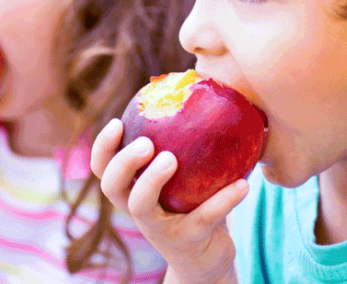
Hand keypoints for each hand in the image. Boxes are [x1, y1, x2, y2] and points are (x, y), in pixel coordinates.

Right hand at [91, 119, 247, 283]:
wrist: (206, 260)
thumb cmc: (194, 205)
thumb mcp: (184, 178)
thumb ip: (185, 143)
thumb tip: (205, 86)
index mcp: (132, 190)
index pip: (102, 168)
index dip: (103, 146)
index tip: (118, 122)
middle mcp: (138, 211)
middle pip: (111, 186)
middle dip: (123, 162)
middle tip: (145, 143)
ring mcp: (160, 229)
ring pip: (141, 206)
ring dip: (152, 180)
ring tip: (170, 159)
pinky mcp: (188, 241)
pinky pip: (204, 218)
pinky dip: (223, 200)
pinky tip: (244, 184)